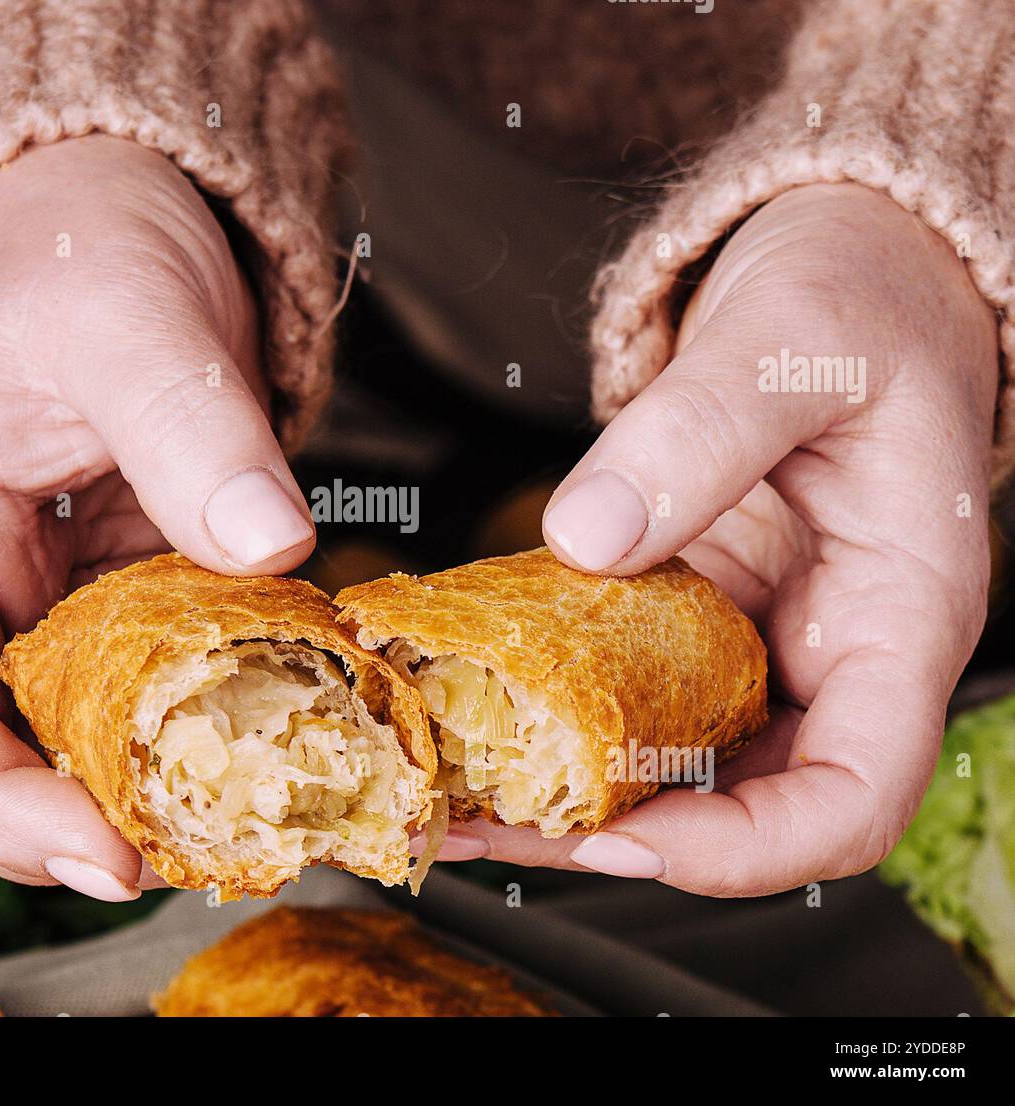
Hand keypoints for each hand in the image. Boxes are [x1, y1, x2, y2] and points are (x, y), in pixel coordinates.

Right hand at [0, 135, 315, 899]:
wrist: (119, 218)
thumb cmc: (82, 252)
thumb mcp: (130, 322)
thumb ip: (192, 431)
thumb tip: (274, 545)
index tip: (104, 853)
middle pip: (7, 756)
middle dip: (90, 825)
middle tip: (204, 857)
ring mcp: (74, 597)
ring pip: (96, 734)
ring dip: (167, 788)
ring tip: (262, 818)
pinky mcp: (148, 588)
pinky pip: (175, 679)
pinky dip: (226, 718)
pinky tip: (295, 732)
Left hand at [438, 183, 998, 894]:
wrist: (848, 268)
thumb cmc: (862, 299)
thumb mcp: (791, 345)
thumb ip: (698, 433)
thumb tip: (586, 535)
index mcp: (897, 618)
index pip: (852, 798)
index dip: (744, 849)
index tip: (623, 840)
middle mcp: (828, 651)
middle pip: (739, 803)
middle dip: (611, 834)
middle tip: (481, 824)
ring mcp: (757, 636)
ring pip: (671, 759)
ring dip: (559, 789)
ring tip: (445, 790)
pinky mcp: (694, 608)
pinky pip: (626, 684)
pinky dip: (550, 709)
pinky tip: (464, 705)